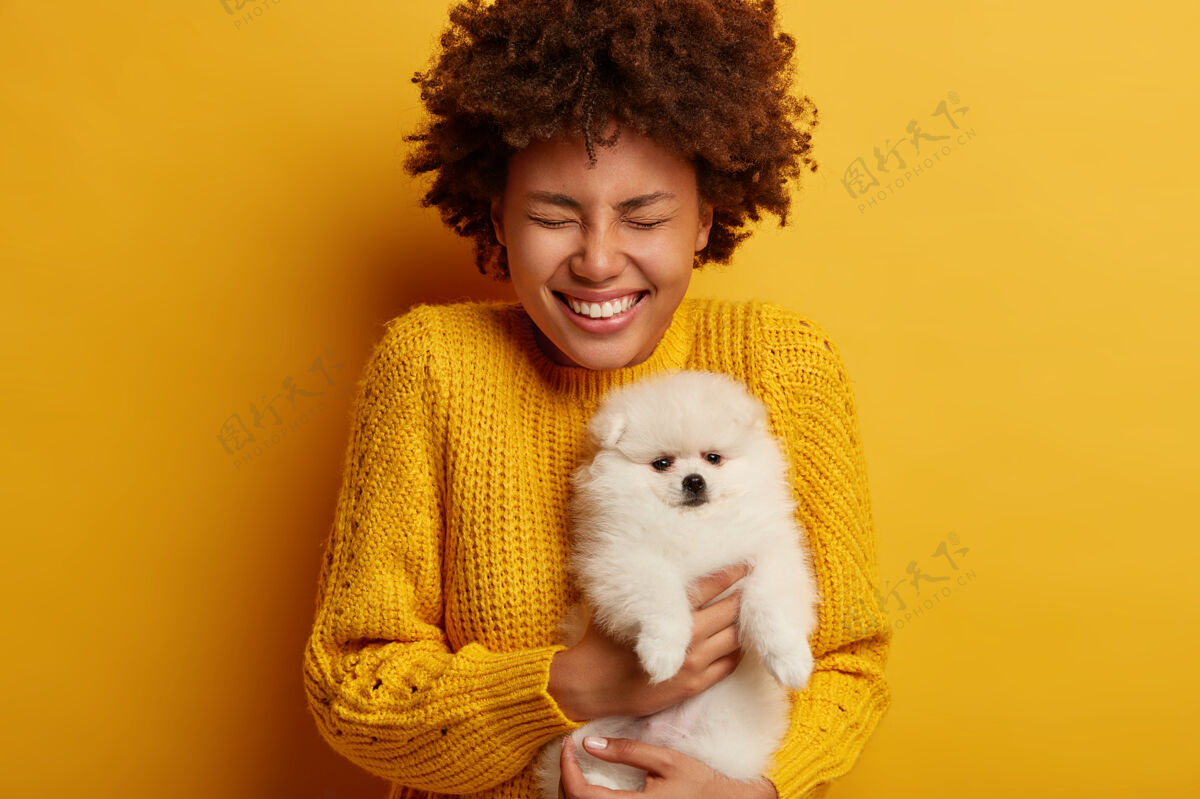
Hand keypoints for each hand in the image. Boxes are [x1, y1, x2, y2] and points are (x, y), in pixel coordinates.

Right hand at [548, 564, 750, 719]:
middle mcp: (688, 639)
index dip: (730, 573)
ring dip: (742, 623)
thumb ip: (646, 592)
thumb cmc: (600, 642)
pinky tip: (737, 640)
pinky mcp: (695, 685)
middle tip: (754, 583)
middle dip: (742, 596)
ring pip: (734, 638)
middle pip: (729, 611)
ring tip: (748, 611)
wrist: (590, 685)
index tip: (745, 562)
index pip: (709, 587)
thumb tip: (655, 566)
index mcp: (670, 615)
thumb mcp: (620, 607)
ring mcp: (694, 664)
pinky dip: (737, 649)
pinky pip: (729, 664)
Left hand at [558, 736, 777, 797]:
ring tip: (575, 764)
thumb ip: (628, 751)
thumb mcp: (666, 760)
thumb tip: (589, 743)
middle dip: (565, 777)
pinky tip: (588, 783)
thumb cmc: (700, 783)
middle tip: (568, 750)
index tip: (567, 744)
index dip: (566, 768)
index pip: (582, 795)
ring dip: (572, 790)